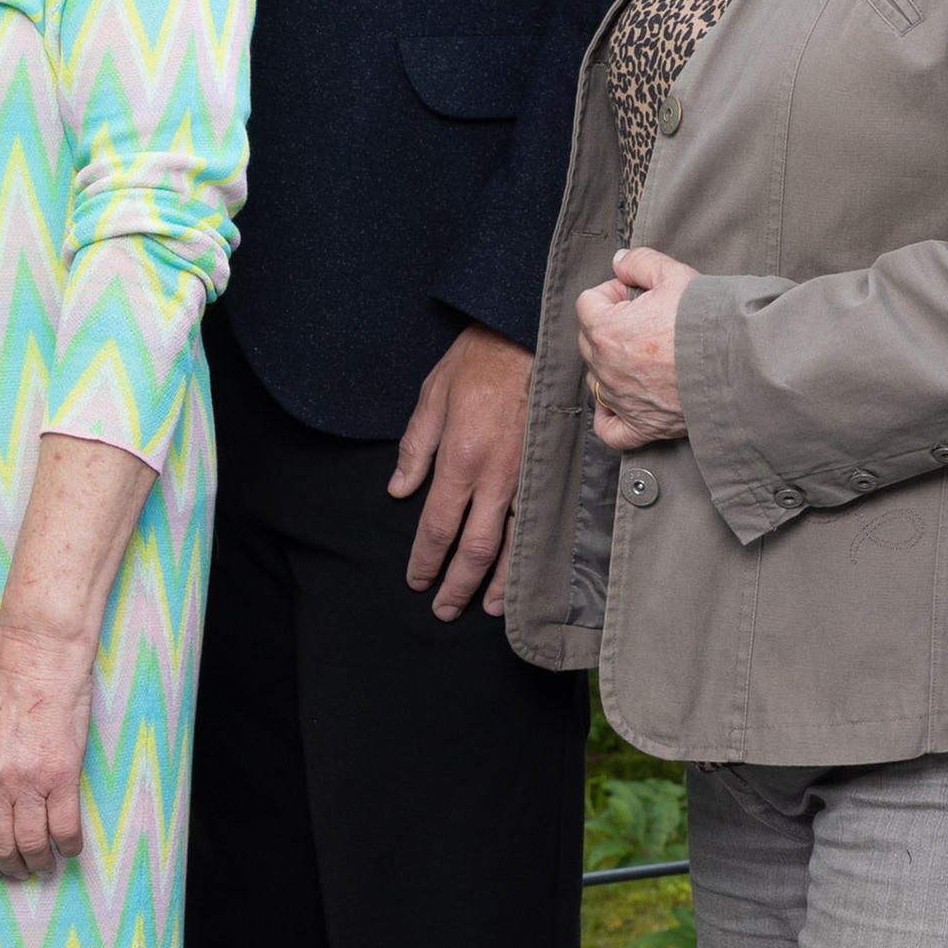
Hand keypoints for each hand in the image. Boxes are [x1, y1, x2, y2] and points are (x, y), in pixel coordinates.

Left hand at [0, 619, 96, 879]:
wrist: (39, 653)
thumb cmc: (1, 680)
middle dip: (8, 867)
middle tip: (17, 871)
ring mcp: (28, 780)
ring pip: (31, 844)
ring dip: (38, 863)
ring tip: (43, 865)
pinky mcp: (63, 775)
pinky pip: (65, 828)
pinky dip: (68, 846)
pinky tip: (69, 848)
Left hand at [391, 323, 531, 619]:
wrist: (530, 336)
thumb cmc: (478, 361)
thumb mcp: (433, 396)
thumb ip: (415, 449)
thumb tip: (399, 491)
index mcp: (461, 459)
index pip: (438, 526)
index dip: (426, 560)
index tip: (416, 580)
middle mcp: (495, 477)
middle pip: (475, 548)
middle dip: (458, 584)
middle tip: (444, 611)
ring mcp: (527, 478)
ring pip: (514, 544)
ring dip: (499, 582)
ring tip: (487, 609)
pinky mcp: (549, 472)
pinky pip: (538, 524)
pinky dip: (531, 555)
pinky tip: (525, 573)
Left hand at [577, 246, 699, 449]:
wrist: (740, 364)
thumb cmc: (707, 321)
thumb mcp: (674, 275)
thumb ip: (639, 262)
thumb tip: (619, 262)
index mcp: (606, 329)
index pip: (588, 303)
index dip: (612, 293)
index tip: (635, 295)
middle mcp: (606, 367)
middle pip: (589, 339)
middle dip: (610, 325)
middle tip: (645, 321)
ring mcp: (622, 399)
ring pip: (598, 379)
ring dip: (612, 365)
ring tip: (644, 355)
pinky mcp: (642, 425)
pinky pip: (610, 430)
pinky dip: (609, 418)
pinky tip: (617, 404)